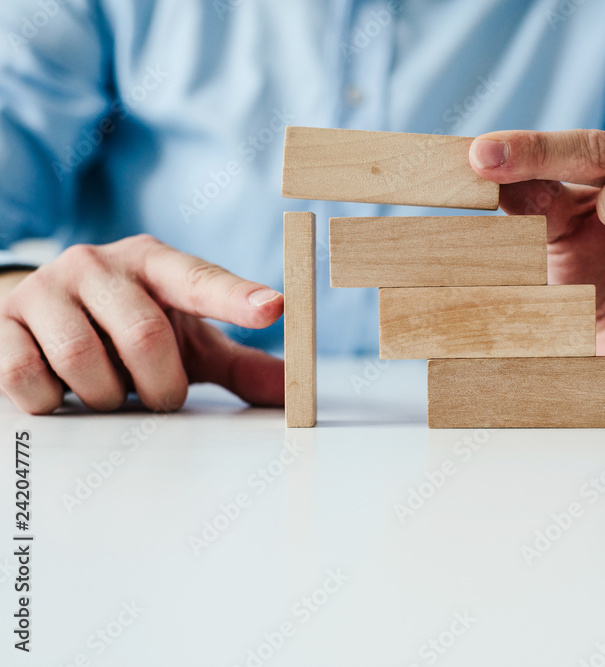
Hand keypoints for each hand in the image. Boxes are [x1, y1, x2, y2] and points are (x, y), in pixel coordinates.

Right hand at [0, 234, 283, 413]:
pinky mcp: (1, 322)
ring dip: (108, 396)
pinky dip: (53, 400)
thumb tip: (294, 390)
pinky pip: (27, 376)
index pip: (201, 280)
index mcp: (155, 264)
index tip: (274, 308)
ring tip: (109, 389)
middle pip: (145, 335)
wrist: (37, 316)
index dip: (238, 297)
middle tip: (161, 396)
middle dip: (161, 385)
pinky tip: (61, 390)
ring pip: (84, 359)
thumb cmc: (127, 329)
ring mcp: (45, 289)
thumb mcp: (187, 343)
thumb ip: (239, 365)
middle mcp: (98, 264)